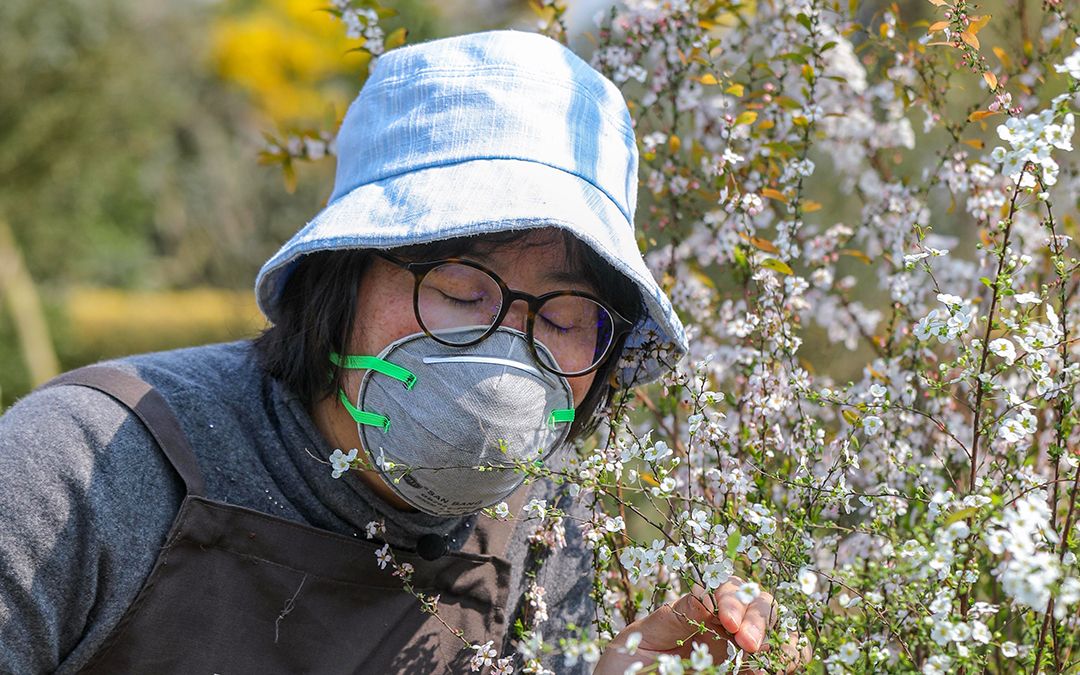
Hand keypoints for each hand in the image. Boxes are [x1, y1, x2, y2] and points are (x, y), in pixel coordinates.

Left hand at [594, 577, 810, 673]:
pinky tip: (761, 672)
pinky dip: (784, 663)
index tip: (726, 619)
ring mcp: (740, 655)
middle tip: (748, 643)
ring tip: (760, 660)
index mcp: (697, 612)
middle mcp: (724, 629)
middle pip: (763, 605)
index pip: (730, 588)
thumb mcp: (637, 640)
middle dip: (759, 618)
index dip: (733, 598)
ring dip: (781, 642)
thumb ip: (670, 619)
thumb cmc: (625, 668)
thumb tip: (703, 594)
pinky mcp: (746, 674)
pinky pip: (782, 665)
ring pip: (783, 635)